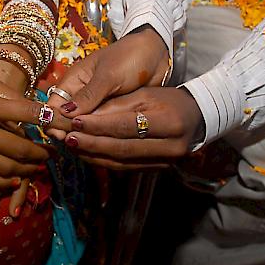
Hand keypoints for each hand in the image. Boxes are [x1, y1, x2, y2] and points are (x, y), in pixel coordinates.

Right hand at [0, 67, 69, 188]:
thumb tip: (35, 109)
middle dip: (41, 152)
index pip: (27, 113)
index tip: (65, 123)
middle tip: (51, 152)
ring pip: (4, 168)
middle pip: (19, 148)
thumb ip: (7, 95)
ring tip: (37, 166)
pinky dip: (2, 183)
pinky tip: (15, 180)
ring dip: (26, 170)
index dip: (50, 118)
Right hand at [47, 27, 169, 139]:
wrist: (158, 54)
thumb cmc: (130, 58)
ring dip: (85, 136)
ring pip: (83, 126)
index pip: (53, 106)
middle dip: (69, 132)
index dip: (53, 121)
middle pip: (65, 120)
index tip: (62, 136)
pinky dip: (99, 135)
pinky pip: (99, 128)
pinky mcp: (110, 113)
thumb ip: (88, 96)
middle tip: (79, 142)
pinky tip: (104, 144)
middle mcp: (80, 96)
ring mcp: (96, 106)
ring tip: (92, 146)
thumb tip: (65, 114)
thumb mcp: (108, 76)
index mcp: (73, 82)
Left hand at [62, 87, 202, 169]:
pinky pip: (125, 167)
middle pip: (122, 148)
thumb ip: (114, 106)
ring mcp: (165, 162)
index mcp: (169, 122)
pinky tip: (87, 153)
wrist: (196, 118)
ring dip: (93, 154)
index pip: (126, 126)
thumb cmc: (167, 100)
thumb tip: (81, 116)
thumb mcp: (144, 94)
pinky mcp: (157, 170)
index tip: (74, 121)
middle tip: (67, 137)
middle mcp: (170, 146)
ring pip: (122, 161)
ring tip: (72, 145)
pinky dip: (103, 161)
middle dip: (92, 143)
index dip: (99, 125)